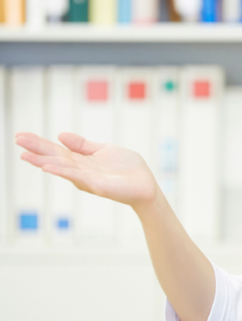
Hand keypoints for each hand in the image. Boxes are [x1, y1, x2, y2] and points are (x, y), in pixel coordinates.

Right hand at [16, 132, 159, 209]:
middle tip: (16, 140)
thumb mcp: (103, 150)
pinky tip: (48, 167)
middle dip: (36, 149)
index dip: (39, 143)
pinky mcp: (97, 185)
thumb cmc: (127, 169)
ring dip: (43, 161)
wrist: (146, 185)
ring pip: (62, 167)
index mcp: (81, 161)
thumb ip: (83, 144)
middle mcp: (80, 170)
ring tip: (25, 155)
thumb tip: (60, 135)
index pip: (56, 150)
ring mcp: (87, 178)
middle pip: (54, 157)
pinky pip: (77, 177)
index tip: (20, 136)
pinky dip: (62, 171)